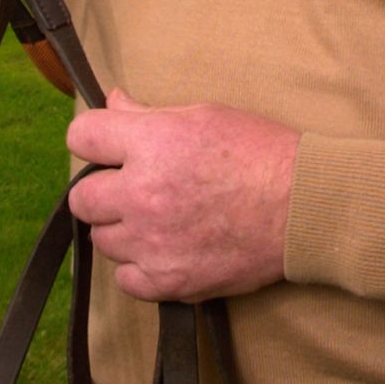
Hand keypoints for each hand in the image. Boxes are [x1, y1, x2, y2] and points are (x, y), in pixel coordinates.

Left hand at [66, 88, 299, 302]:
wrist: (303, 206)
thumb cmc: (260, 152)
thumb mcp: (203, 115)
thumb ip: (148, 113)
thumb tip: (113, 102)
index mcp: (151, 143)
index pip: (81, 137)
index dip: (94, 139)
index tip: (107, 146)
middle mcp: (142, 194)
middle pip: (83, 197)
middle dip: (102, 189)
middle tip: (132, 187)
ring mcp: (153, 243)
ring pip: (102, 240)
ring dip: (122, 228)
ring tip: (157, 219)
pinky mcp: (169, 281)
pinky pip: (125, 279)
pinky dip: (139, 266)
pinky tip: (164, 249)